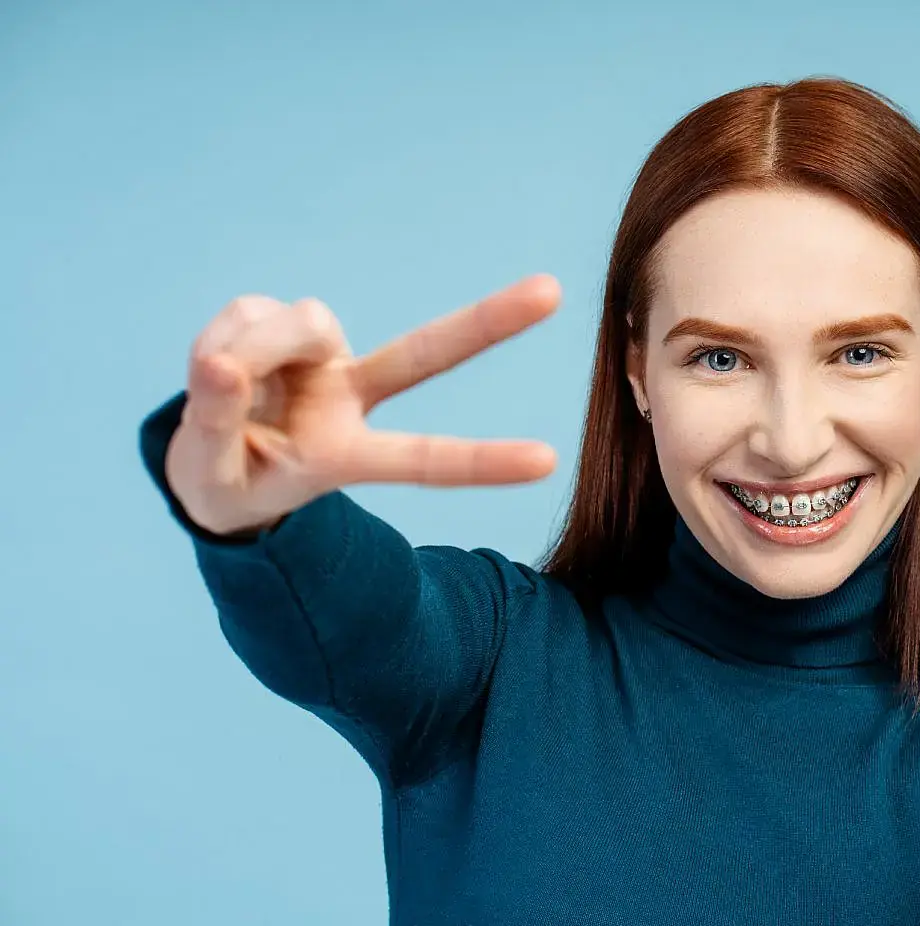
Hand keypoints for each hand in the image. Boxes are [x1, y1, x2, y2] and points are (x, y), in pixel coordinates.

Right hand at [165, 275, 561, 536]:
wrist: (207, 461)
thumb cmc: (225, 482)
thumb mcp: (212, 478)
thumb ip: (216, 426)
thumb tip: (225, 367)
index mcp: (349, 455)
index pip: (425, 461)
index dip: (481, 462)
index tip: (548, 462)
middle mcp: (354, 396)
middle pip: (427, 354)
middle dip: (490, 321)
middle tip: (555, 292)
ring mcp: (327, 356)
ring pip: (304, 322)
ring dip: (253, 347)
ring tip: (222, 386)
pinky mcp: (289, 322)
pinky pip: (254, 311)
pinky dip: (225, 336)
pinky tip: (219, 363)